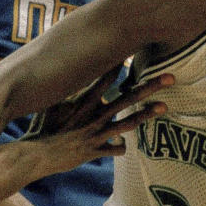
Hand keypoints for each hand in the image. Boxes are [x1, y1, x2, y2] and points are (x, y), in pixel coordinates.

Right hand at [27, 68, 172, 169]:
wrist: (34, 154)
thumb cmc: (42, 127)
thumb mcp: (53, 104)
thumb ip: (66, 91)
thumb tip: (70, 74)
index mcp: (83, 102)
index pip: (105, 78)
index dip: (121, 64)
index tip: (136, 50)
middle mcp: (94, 116)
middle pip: (127, 97)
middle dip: (149, 86)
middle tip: (170, 76)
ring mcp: (96, 134)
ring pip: (127, 123)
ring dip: (147, 114)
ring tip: (165, 106)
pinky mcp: (94, 151)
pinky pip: (114, 149)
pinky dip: (120, 147)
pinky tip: (125, 146)